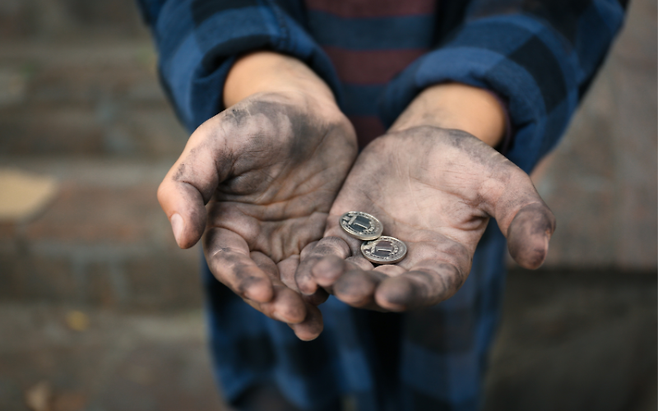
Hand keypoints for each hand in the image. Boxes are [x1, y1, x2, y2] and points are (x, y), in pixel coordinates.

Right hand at [157, 53, 356, 338]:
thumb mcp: (214, 143)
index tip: (261, 291)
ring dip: (303, 303)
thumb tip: (181, 239)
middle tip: (296, 314)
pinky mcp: (323, 234)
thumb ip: (189, 184)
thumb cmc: (252, 119)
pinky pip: (327, 264)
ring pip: (295, 282)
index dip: (243, 278)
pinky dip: (333, 281)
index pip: (229, 262)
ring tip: (314, 324)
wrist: (304, 105)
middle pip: (263, 280)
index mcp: (225, 223)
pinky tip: (344, 292)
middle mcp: (256, 239)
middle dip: (277, 301)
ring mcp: (292, 239)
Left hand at [295, 84, 554, 311]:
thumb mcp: (500, 181)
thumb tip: (540, 258)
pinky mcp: (344, 232)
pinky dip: (316, 260)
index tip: (393, 295)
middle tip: (348, 289)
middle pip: (383, 286)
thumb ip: (522, 215)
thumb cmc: (468, 164)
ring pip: (351, 272)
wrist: (426, 143)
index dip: (412, 292)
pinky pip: (328, 251)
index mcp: (444, 263)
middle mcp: (405, 266)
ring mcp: (371, 252)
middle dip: (366, 289)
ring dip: (334, 279)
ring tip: (318, 277)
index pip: (429, 286)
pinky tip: (302, 265)